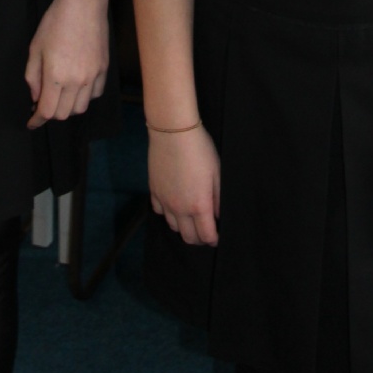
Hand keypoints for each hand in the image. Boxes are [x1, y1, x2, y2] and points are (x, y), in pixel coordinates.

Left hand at [24, 0, 108, 128]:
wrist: (84, 4)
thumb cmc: (56, 22)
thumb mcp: (35, 48)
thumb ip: (33, 77)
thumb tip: (36, 97)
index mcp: (55, 76)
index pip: (47, 111)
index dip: (37, 120)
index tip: (32, 122)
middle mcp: (76, 80)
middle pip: (64, 113)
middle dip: (51, 113)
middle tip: (43, 102)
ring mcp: (92, 76)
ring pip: (81, 107)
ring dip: (68, 107)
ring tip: (60, 95)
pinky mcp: (103, 70)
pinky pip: (94, 94)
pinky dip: (84, 97)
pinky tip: (76, 87)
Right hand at [149, 124, 219, 246]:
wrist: (173, 132)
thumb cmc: (199, 150)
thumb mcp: (217, 174)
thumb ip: (218, 199)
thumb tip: (218, 216)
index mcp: (199, 205)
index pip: (206, 236)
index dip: (213, 240)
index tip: (217, 237)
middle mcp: (179, 208)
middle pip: (188, 237)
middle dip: (199, 239)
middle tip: (206, 231)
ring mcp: (164, 200)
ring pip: (173, 227)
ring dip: (183, 227)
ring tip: (191, 219)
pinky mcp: (154, 191)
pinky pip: (159, 212)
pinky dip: (168, 213)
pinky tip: (175, 205)